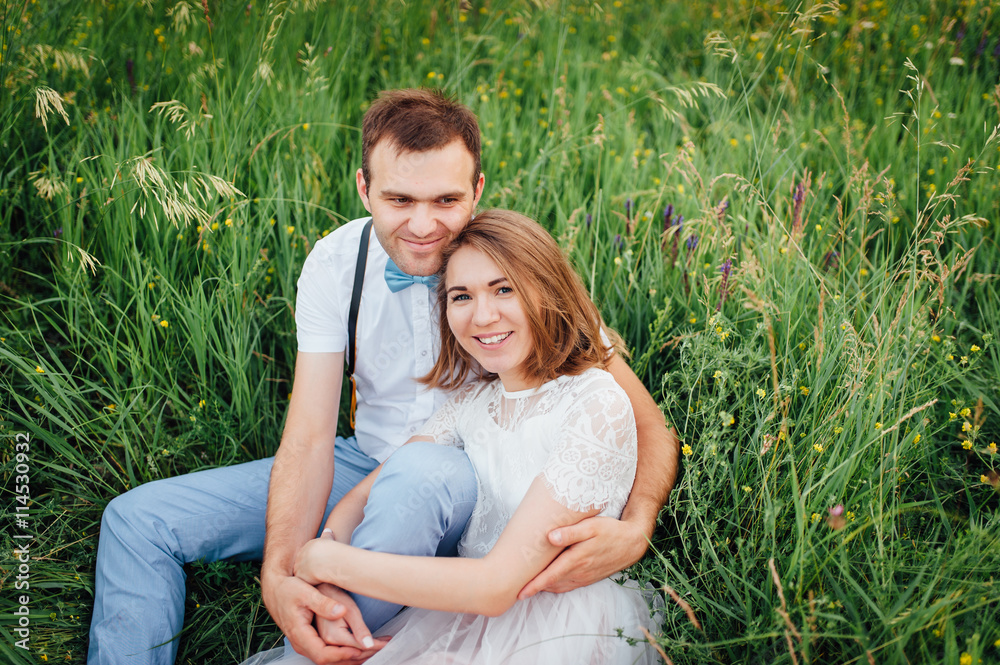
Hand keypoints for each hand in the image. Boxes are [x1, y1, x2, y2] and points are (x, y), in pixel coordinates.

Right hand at [262, 569, 375, 663]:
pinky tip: (357, 649)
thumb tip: (341, 611)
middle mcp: (302, 644)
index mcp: (300, 635)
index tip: (359, 649)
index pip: (323, 655)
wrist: (276, 590)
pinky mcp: (310, 641)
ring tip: (371, 651)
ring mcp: (305, 644)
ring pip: (328, 660)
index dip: (342, 655)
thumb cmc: (290, 590)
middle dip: (351, 658)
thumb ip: (323, 603)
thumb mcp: (306, 593)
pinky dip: (342, 654)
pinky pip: (327, 654)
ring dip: (349, 658)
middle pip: (328, 662)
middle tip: (373, 651)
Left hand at [517, 515, 647, 599]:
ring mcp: (584, 577)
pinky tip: (548, 583)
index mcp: (577, 559)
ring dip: (543, 588)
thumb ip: (571, 532)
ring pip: (559, 586)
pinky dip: (555, 586)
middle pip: (551, 584)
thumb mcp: (591, 526)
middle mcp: (579, 572)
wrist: (632, 543)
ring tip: (526, 588)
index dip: (534, 585)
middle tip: (514, 589)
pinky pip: (568, 585)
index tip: (519, 592)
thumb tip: (550, 537)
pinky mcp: (588, 578)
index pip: (550, 575)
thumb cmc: (610, 531)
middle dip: (533, 588)